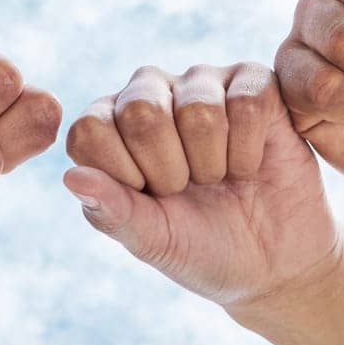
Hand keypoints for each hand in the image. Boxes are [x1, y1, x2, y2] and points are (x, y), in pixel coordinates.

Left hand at [63, 62, 340, 309]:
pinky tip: (248, 164)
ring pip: (198, 108)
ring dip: (213, 163)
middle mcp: (148, 92)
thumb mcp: (151, 240)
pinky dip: (249, 152)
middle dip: (170, 170)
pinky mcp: (253, 81)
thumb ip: (111, 210)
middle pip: (142, 111)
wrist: (272, 263)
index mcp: (108, 124)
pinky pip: (247, 102)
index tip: (149, 199)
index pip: (91, 128)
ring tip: (219, 177)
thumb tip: (71, 177)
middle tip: (187, 188)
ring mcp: (200, 82)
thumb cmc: (200, 247)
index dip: (124, 175)